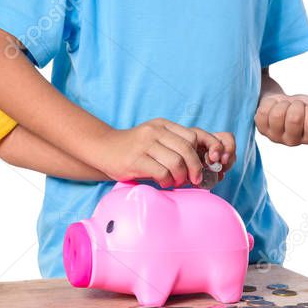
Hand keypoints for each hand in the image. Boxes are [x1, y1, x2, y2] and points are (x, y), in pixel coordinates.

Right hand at [99, 119, 234, 186]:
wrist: (103, 147)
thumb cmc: (133, 147)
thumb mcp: (154, 137)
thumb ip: (173, 144)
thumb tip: (200, 163)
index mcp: (163, 125)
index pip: (193, 136)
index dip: (202, 154)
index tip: (203, 167)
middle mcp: (154, 131)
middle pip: (187, 149)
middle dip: (195, 168)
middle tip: (194, 180)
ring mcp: (144, 144)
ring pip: (176, 162)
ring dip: (180, 176)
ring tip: (175, 181)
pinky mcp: (135, 160)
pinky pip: (161, 172)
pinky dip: (166, 181)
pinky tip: (162, 182)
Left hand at [255, 94, 307, 145]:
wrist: (280, 101)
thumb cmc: (299, 106)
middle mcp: (292, 141)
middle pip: (294, 119)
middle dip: (296, 105)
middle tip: (295, 105)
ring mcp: (274, 137)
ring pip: (277, 115)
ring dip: (282, 104)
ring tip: (284, 105)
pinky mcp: (261, 129)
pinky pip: (263, 112)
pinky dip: (270, 103)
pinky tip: (273, 106)